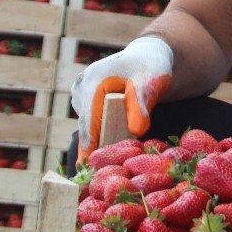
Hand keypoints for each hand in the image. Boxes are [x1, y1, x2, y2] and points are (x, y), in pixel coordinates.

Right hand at [70, 36, 172, 165]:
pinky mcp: (86, 100)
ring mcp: (81, 92)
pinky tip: (110, 149)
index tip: (88, 168)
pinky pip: (90, 122)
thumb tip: (137, 130)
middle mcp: (82, 85)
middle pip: (85, 125)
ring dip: (97, 142)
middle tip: (98, 174)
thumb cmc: (151, 67)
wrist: (148, 57)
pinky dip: (99, 134)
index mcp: (93, 80)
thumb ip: (142, 105)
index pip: (88, 119)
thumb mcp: (150, 83)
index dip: (89, 145)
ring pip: (87, 125)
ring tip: (107, 165)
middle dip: (92, 148)